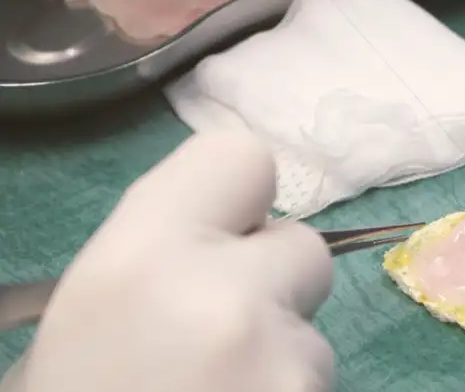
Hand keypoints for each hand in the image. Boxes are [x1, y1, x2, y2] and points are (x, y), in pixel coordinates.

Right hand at [0, 133, 334, 391]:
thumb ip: (158, 266)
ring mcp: (284, 367)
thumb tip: (222, 242)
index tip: (221, 239)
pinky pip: (318, 387)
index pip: (243, 158)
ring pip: (314, 334)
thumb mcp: (83, 325)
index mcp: (141, 261)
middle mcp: (225, 299)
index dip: (238, 201)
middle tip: (219, 338)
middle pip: (306, 248)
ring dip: (279, 359)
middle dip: (274, 287)